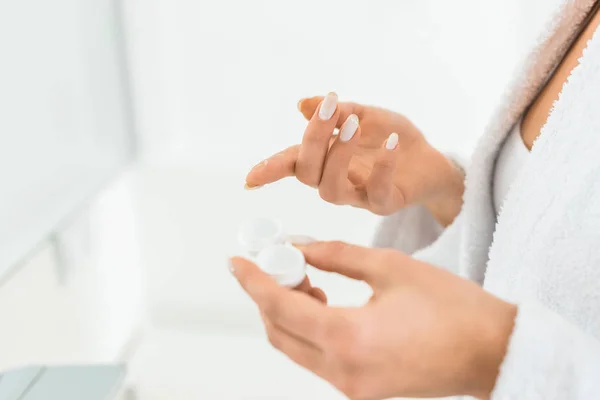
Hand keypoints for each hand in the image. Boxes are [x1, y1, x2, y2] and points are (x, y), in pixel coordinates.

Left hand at [231, 242, 515, 398]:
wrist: (491, 352)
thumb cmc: (453, 308)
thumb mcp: (391, 267)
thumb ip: (335, 255)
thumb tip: (298, 247)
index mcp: (350, 339)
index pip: (280, 307)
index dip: (253, 281)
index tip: (237, 261)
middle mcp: (344, 372)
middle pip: (279, 333)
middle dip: (268, 295)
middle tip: (277, 262)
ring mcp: (352, 388)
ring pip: (295, 348)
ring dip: (288, 312)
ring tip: (305, 278)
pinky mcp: (361, 390)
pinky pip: (317, 358)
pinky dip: (308, 329)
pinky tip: (322, 301)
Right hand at [245, 94, 463, 224]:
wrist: (430, 160)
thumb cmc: (393, 137)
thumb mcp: (367, 114)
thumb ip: (339, 111)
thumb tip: (303, 104)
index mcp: (326, 160)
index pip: (293, 164)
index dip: (270, 169)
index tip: (249, 180)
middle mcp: (336, 181)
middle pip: (309, 173)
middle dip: (314, 140)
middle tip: (330, 110)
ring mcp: (359, 196)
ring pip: (331, 190)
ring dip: (338, 155)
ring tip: (355, 124)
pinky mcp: (385, 203)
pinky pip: (377, 192)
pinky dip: (383, 165)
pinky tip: (392, 141)